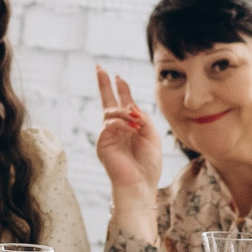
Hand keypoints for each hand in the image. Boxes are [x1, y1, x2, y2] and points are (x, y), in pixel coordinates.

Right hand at [95, 66, 160, 195]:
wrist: (140, 183)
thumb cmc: (148, 163)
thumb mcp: (152, 135)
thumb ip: (142, 117)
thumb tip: (130, 105)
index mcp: (131, 126)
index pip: (124, 103)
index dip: (121, 89)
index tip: (119, 76)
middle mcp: (117, 128)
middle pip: (108, 101)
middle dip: (104, 84)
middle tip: (99, 68)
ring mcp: (108, 135)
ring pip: (110, 111)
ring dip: (123, 112)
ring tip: (135, 123)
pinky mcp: (102, 142)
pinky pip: (109, 123)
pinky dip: (121, 123)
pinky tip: (131, 129)